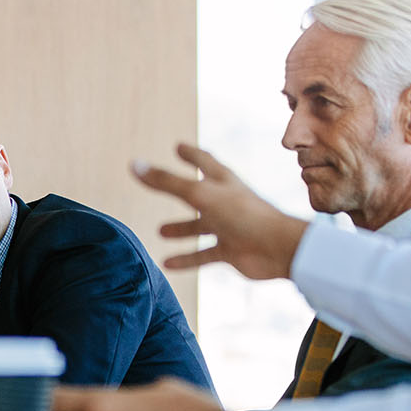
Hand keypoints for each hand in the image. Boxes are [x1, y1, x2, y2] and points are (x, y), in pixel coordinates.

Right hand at [134, 143, 307, 279]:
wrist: (276, 248)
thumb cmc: (242, 215)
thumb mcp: (199, 194)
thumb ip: (166, 182)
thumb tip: (134, 165)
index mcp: (223, 181)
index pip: (204, 160)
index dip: (191, 154)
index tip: (179, 147)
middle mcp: (225, 202)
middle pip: (198, 194)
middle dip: (180, 191)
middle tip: (161, 187)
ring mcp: (228, 227)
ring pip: (199, 226)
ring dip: (181, 228)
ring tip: (160, 230)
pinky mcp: (230, 251)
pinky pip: (203, 254)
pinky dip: (186, 258)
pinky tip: (167, 263)